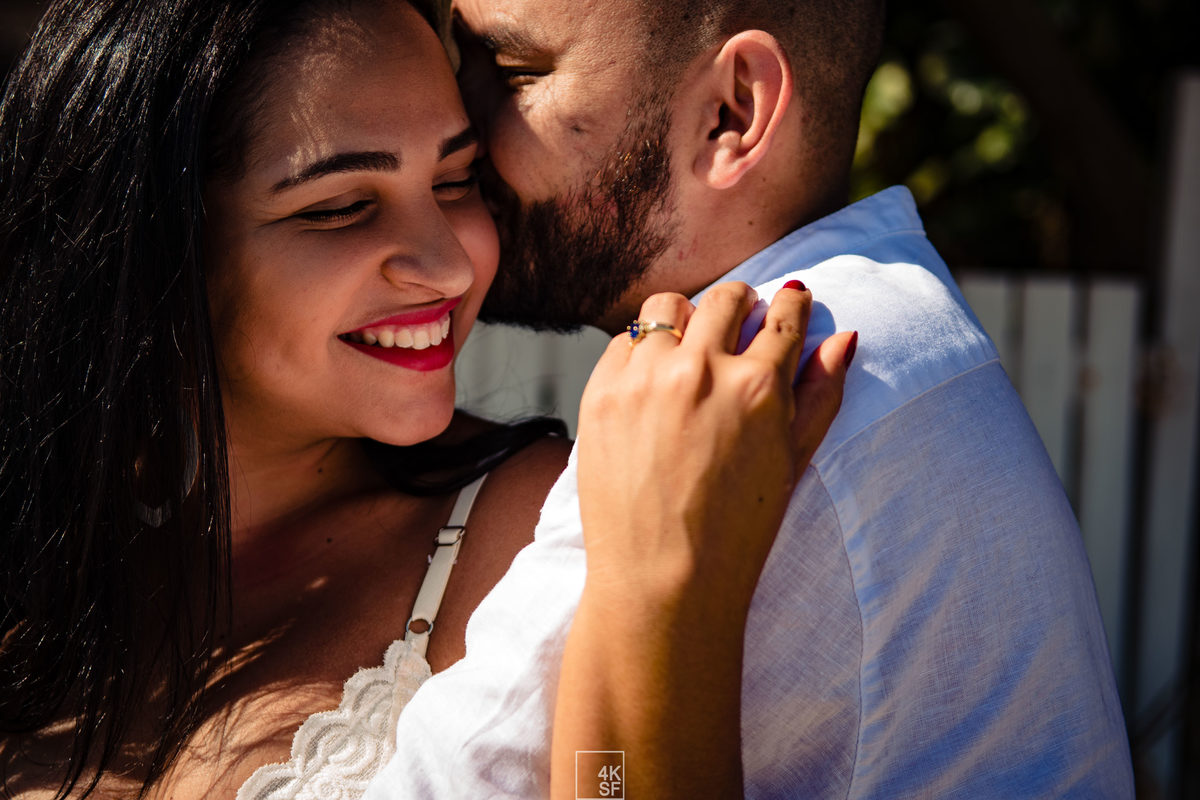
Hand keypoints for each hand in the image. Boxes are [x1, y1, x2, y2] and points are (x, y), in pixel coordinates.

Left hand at [553, 280, 854, 799]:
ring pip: (667, 308)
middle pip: (726, 299)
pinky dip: (640, 351)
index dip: (792, 305)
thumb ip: (821, 394)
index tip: (790, 303)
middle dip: (741, 303)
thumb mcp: (793, 462)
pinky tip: (651, 381)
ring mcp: (646, 380)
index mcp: (759, 387)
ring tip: (690, 346)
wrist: (662, 580)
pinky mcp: (601, 394)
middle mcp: (702, 371)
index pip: (785, 315)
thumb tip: (844, 336)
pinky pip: (622, 342)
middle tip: (740, 320)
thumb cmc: (738, 530)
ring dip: (685, 318)